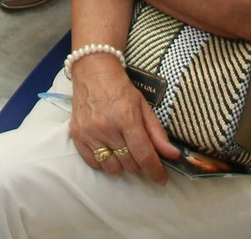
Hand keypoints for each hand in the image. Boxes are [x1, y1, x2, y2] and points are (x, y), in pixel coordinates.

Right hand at [68, 57, 176, 182]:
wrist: (92, 72)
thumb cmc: (121, 88)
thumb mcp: (143, 106)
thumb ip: (157, 133)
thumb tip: (173, 155)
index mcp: (126, 118)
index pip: (143, 154)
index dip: (155, 171)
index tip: (161, 179)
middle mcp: (107, 127)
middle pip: (129, 163)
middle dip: (138, 162)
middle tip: (138, 151)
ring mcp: (90, 133)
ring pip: (112, 167)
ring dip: (121, 164)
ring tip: (123, 150)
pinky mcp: (77, 135)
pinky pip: (94, 163)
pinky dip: (104, 162)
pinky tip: (108, 151)